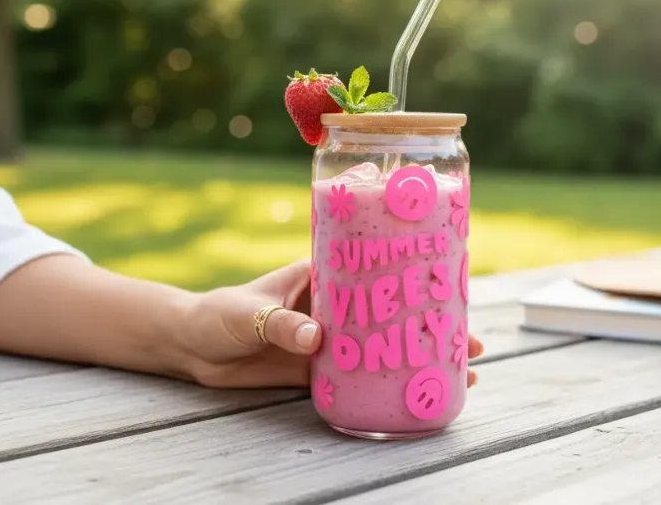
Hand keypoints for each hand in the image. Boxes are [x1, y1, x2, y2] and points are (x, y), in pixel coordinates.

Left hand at [183, 259, 484, 388]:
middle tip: (469, 340)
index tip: (450, 285)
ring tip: (456, 373)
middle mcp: (334, 304)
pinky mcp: (317, 368)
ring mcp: (329, 337)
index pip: (377, 268)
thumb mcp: (249, 312)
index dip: (414, 277)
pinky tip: (411, 393)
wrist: (191, 346)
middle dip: (430, 323)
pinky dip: (385, 383)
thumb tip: (317, 338)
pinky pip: (358, 376)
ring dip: (416, 356)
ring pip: (383, 345)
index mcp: (323, 275)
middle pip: (392, 310)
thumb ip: (281, 323)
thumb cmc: (218, 313)